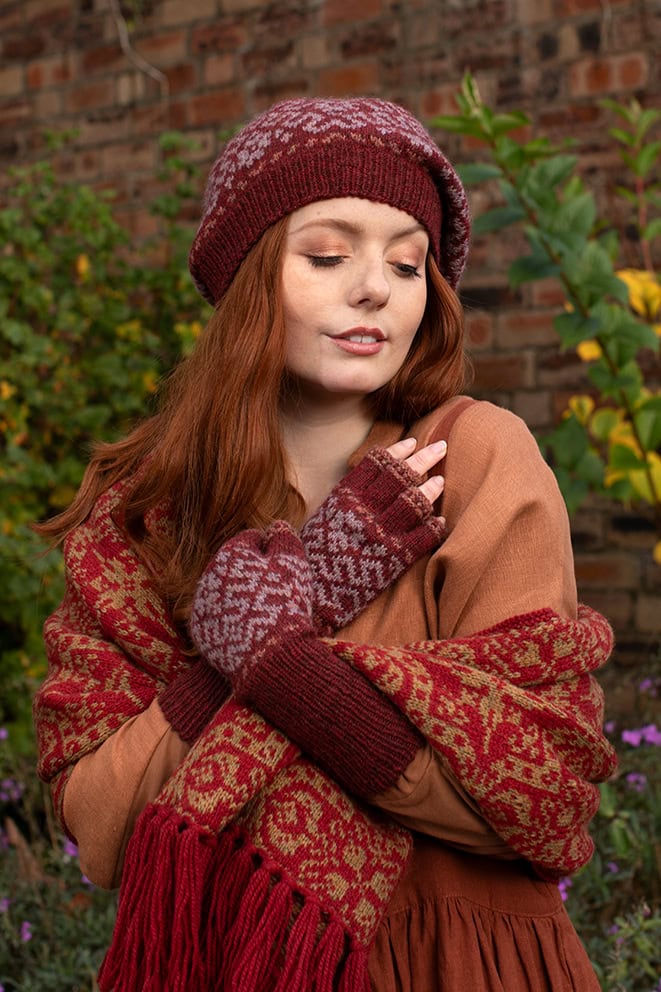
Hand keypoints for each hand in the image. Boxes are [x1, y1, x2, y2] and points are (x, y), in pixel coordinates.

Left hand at [189, 521, 314, 692]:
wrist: (269, 655)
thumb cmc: (284, 603)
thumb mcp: (292, 563)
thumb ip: (284, 537)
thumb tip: (277, 525)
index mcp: (230, 553)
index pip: (250, 539)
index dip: (270, 548)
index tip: (283, 565)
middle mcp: (208, 575)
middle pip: (233, 565)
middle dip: (251, 572)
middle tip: (274, 590)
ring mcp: (201, 605)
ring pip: (222, 591)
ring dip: (238, 595)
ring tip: (263, 612)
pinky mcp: (200, 632)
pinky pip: (216, 618)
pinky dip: (229, 620)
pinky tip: (249, 629)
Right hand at [301, 438, 447, 634]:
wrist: (311, 597)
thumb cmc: (310, 557)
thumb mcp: (318, 519)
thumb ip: (341, 498)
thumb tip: (360, 478)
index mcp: (344, 497)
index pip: (376, 463)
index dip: (397, 451)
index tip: (412, 442)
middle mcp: (364, 511)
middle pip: (401, 475)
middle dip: (424, 458)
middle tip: (441, 446)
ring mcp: (380, 534)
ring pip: (415, 502)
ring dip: (431, 489)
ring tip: (440, 481)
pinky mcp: (393, 560)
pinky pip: (423, 537)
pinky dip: (435, 527)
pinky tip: (441, 522)